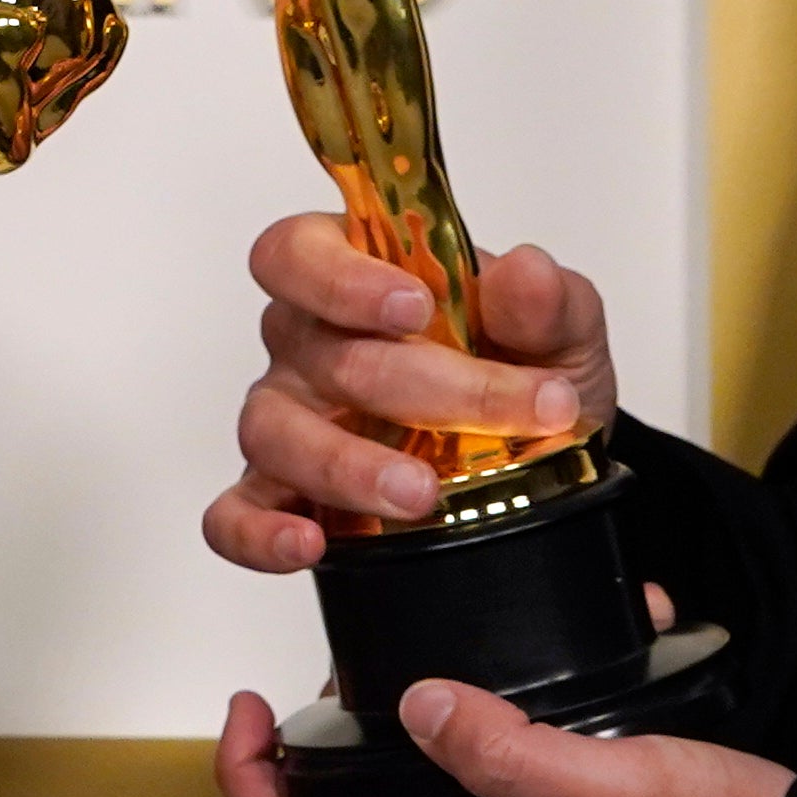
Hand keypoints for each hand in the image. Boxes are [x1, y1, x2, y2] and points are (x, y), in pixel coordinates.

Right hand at [205, 213, 616, 571]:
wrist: (541, 456)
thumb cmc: (529, 370)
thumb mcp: (561, 331)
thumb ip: (547, 301)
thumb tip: (524, 274)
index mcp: (358, 278)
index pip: (301, 251)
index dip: (342, 277)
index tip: (416, 307)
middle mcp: (309, 347)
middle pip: (320, 353)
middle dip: (419, 387)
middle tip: (501, 416)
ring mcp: (288, 422)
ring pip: (273, 432)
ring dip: (345, 465)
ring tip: (420, 494)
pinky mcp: (281, 497)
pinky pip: (236, 515)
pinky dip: (261, 533)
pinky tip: (310, 545)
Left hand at [212, 667, 784, 796]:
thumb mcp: (619, 785)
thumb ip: (513, 752)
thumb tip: (417, 705)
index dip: (251, 780)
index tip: (249, 708)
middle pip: (360, 796)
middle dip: (339, 713)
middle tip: (355, 638)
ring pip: (438, 765)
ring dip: (439, 689)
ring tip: (469, 614)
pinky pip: (519, 748)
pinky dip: (529, 689)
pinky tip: (591, 636)